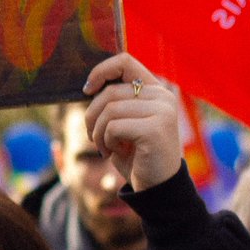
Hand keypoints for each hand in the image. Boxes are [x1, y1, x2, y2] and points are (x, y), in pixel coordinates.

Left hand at [82, 53, 181, 192]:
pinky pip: (114, 126)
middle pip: (109, 92)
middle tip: (93, 137)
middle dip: (91, 116)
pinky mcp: (156, 129)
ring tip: (105, 147)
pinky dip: (106, 141)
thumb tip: (89, 87)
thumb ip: (113, 102)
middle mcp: (163, 96)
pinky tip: (116, 153)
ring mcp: (163, 111)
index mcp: (155, 90)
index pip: (124, 62)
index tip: (87, 90)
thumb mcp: (122, 123)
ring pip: (109, 109)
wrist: (157, 187)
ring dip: (97, 132)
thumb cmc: (135, 155)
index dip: (100, 71)